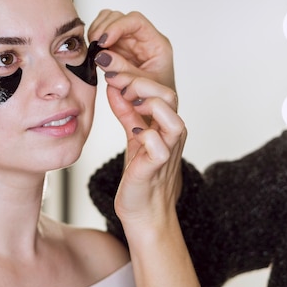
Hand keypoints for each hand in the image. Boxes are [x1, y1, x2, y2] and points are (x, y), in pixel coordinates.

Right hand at [89, 10, 175, 92]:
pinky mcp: (118, 50)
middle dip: (104, 28)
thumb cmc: (157, 99)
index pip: (136, 22)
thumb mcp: (143, 87)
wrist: (155, 111)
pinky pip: (104, 35)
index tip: (103, 40)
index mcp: (156, 45)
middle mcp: (142, 40)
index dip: (117, 26)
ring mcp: (129, 44)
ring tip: (93, 48)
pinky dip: (95, 39)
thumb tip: (102, 56)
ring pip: (109, 22)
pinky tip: (93, 51)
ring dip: (98, 31)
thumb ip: (123, 71)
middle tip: (94, 44)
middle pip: (120, 17)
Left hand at [108, 71, 184, 225]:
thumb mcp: (134, 135)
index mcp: (167, 124)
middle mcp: (172, 135)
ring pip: (173, 120)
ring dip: (149, 107)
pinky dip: (146, 135)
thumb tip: (115, 86)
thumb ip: (127, 112)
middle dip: (141, 84)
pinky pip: (159, 146)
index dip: (136, 78)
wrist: (145, 212)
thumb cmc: (141, 175)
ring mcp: (168, 151)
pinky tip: (133, 133)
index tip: (113, 74)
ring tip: (130, 104)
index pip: (161, 89)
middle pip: (169, 97)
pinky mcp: (157, 168)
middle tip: (118, 83)